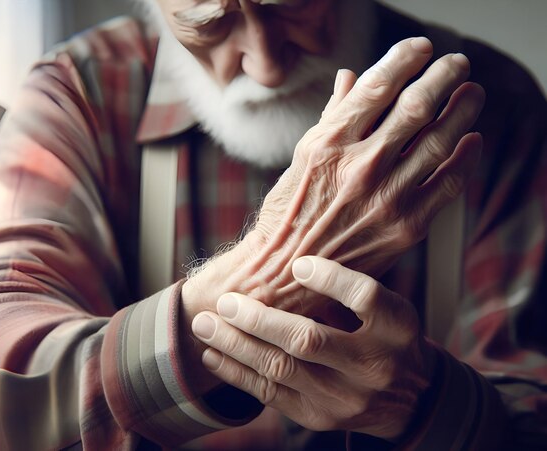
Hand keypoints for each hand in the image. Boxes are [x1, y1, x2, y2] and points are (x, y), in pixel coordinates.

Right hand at [183, 37, 484, 314]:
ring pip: (439, 141)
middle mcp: (358, 167)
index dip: (404, 59)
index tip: (420, 48)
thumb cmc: (287, 213)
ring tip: (472, 94)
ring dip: (463, 110)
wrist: (285, 273)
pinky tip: (471, 141)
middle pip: (416, 107)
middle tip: (457, 64)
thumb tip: (351, 77)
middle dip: (444, 76)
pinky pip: (448, 184)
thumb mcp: (300, 158)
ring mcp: (385, 198)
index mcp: (327, 145)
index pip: (376, 87)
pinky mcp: (405, 227)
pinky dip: (465, 158)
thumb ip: (331, 117)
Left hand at [191, 256, 436, 439]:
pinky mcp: (321, 418)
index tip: (297, 262)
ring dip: (236, 345)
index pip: (366, 297)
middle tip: (223, 302)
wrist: (409, 398)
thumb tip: (290, 257)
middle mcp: (374, 366)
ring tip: (204, 325)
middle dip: (258, 319)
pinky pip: (272, 395)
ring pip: (281, 369)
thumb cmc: (387, 338)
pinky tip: (214, 355)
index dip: (331, 278)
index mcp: (398, 328)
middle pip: (308, 340)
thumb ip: (348, 288)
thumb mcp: (387, 309)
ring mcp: (346, 398)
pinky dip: (238, 373)